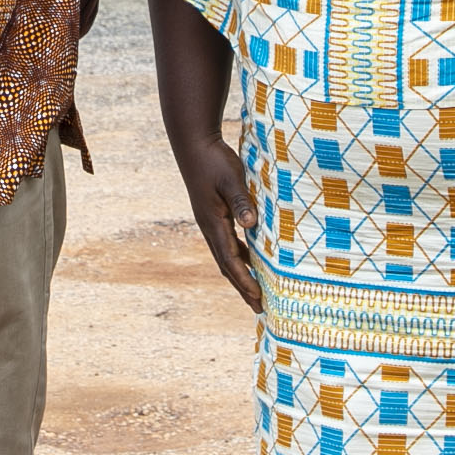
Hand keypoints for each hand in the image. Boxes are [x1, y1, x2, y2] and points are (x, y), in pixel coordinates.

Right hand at [175, 134, 261, 312]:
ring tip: (256, 291)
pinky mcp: (213, 215)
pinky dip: (239, 256)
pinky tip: (252, 258)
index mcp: (213, 223)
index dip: (245, 280)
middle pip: (226, 266)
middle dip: (243, 287)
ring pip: (226, 256)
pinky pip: (228, 243)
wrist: (194, 145)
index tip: (259, 298)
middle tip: (260, 308)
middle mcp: (209, 228)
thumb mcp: (231, 179)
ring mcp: (210, 222)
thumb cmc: (214, 161)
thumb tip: (251, 225)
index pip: (231, 260)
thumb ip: (241, 202)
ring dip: (240, 274)